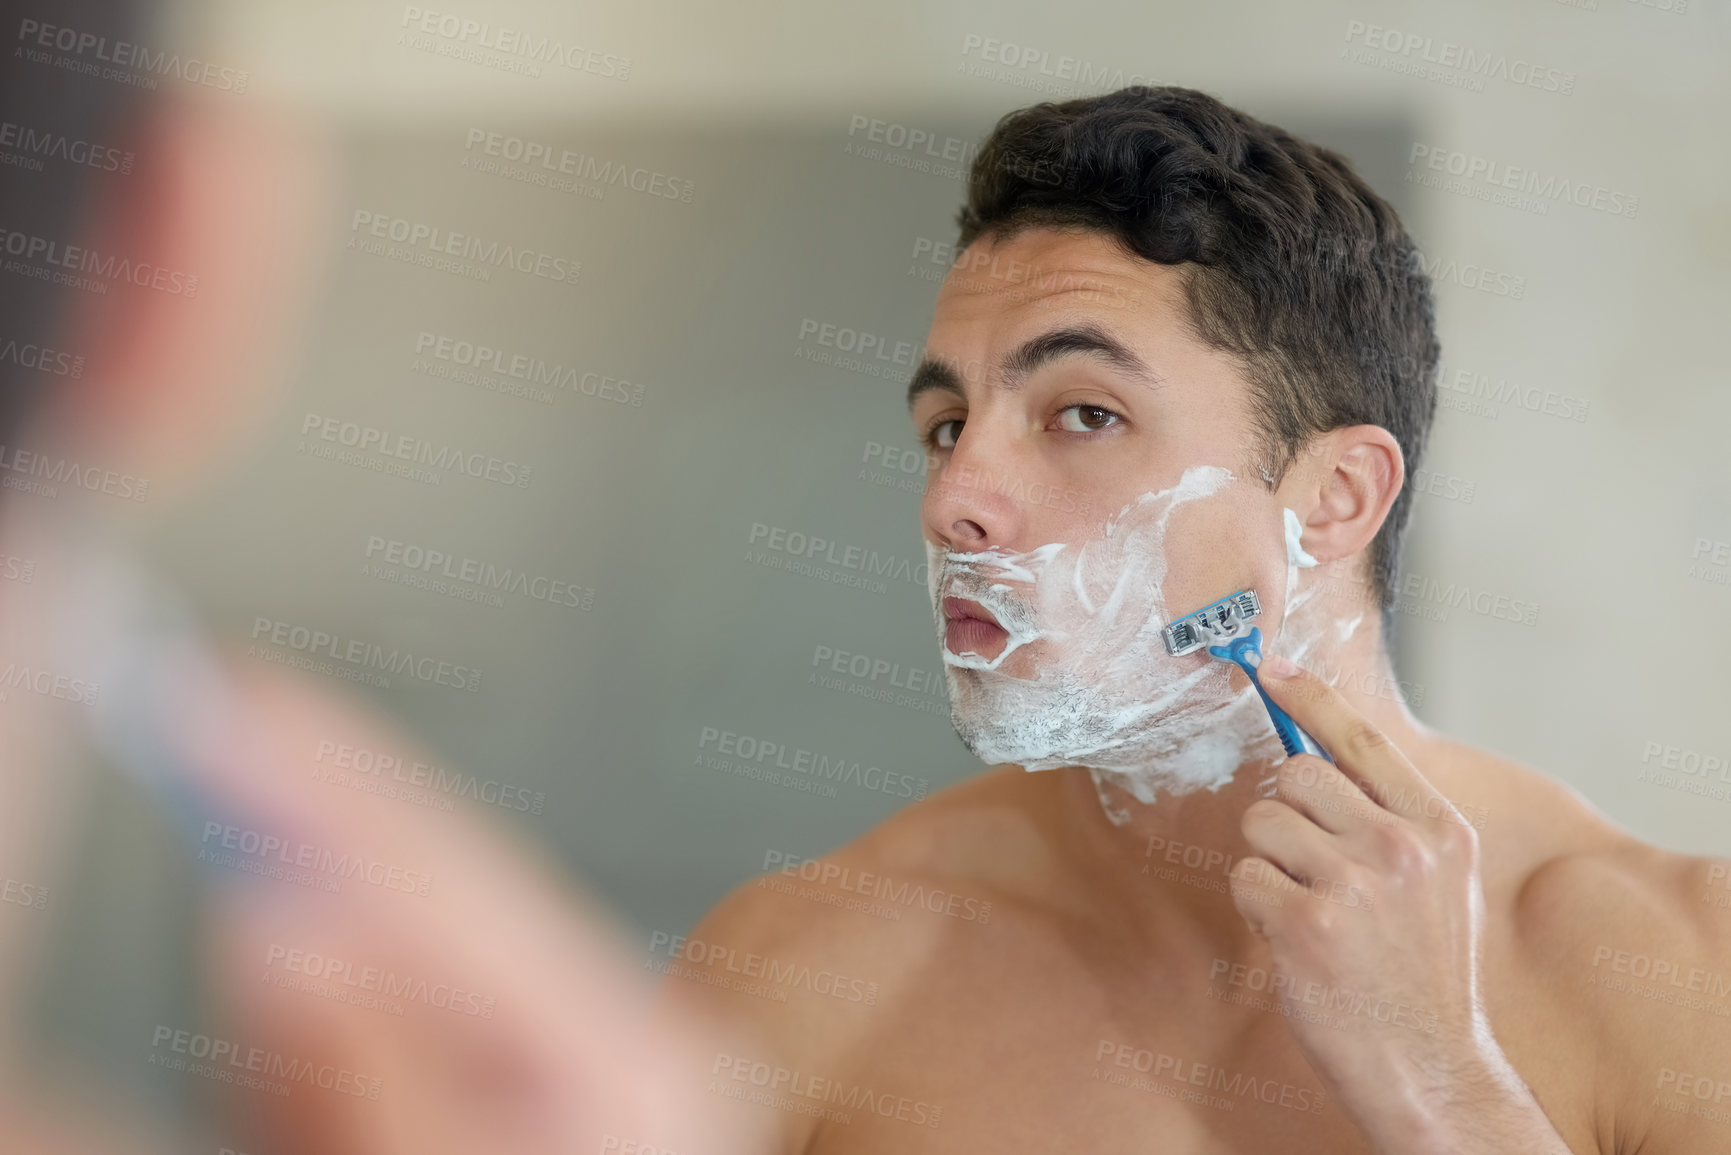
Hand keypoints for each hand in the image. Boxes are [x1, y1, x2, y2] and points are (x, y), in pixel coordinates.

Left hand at [1227, 654, 1567, 1153]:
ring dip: (1270, 864)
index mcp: (1438, 829)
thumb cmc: (1424, 974)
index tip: (1270, 667)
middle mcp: (1399, 846)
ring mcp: (1352, 884)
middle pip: (1294, 774)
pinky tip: (1297, 942)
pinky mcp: (1306, 924)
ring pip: (1261, 823)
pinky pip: (1245, 878)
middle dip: (1286, 814)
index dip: (1308, 696)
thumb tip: (1316, 752)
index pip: (1361, 738)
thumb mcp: (1440, 882)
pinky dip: (1258, 907)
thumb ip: (1390, 817)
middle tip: (1312, 869)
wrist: (1431, 1067)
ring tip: (1312, 913)